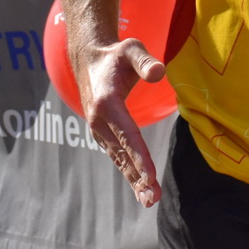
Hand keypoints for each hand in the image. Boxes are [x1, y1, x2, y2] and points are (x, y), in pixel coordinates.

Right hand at [76, 35, 167, 205]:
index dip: (139, 157)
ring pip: (119, 159)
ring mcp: (98, 129)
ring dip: (134, 181)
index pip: (128, 135)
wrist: (89, 59)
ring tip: (148, 200)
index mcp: (107, 103)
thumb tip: (159, 72)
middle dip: (138, 177)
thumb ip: (145, 61)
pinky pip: (117, 156)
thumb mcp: (131, 48)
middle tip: (152, 199)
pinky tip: (140, 187)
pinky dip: (128, 172)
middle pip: (123, 153)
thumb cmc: (115, 54)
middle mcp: (99, 120)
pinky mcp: (101, 133)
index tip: (150, 177)